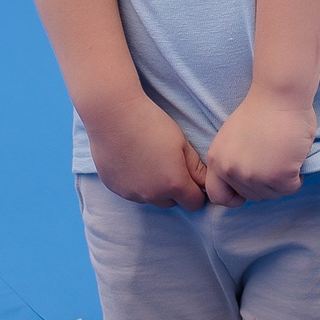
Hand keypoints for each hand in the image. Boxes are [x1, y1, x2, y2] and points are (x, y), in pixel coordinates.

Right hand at [85, 88, 206, 208]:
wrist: (113, 115)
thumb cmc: (152, 124)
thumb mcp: (181, 142)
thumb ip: (196, 168)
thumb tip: (205, 183)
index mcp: (174, 184)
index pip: (194, 204)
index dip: (196, 192)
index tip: (191, 178)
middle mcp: (153, 195)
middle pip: (171, 203)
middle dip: (174, 190)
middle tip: (168, 165)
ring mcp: (131, 193)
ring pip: (150, 198)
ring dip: (153, 188)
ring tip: (148, 160)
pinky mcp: (115, 188)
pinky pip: (131, 192)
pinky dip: (135, 182)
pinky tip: (132, 161)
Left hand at [202, 88, 312, 205]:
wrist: (279, 94)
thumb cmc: (260, 111)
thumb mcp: (231, 139)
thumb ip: (233, 161)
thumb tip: (244, 182)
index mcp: (217, 160)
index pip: (217, 196)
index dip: (234, 195)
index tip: (247, 186)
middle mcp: (231, 171)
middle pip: (251, 196)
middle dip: (265, 183)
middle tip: (274, 160)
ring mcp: (254, 175)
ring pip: (272, 194)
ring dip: (282, 180)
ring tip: (284, 156)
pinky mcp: (278, 176)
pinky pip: (290, 188)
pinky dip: (297, 177)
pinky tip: (294, 158)